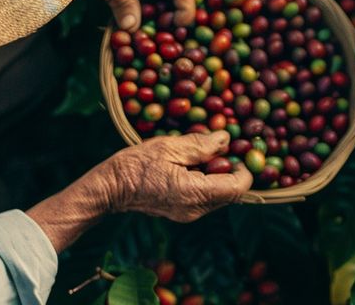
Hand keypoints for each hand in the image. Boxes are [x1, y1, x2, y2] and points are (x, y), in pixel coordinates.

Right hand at [26, 132, 251, 252]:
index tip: (238, 149)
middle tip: (219, 146)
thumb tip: (227, 139)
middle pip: (231, 192)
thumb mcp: (169, 147)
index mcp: (196, 194)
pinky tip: (191, 164)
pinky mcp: (183, 212)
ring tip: (201, 152)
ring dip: (219, 173)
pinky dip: (207, 179)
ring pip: (220, 194)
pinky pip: (206, 196)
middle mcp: (197, 210)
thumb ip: (201, 145)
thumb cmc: (135, 165)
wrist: (109, 188)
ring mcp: (190, 214)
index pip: (239, 187)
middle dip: (231, 168)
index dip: (245, 168)